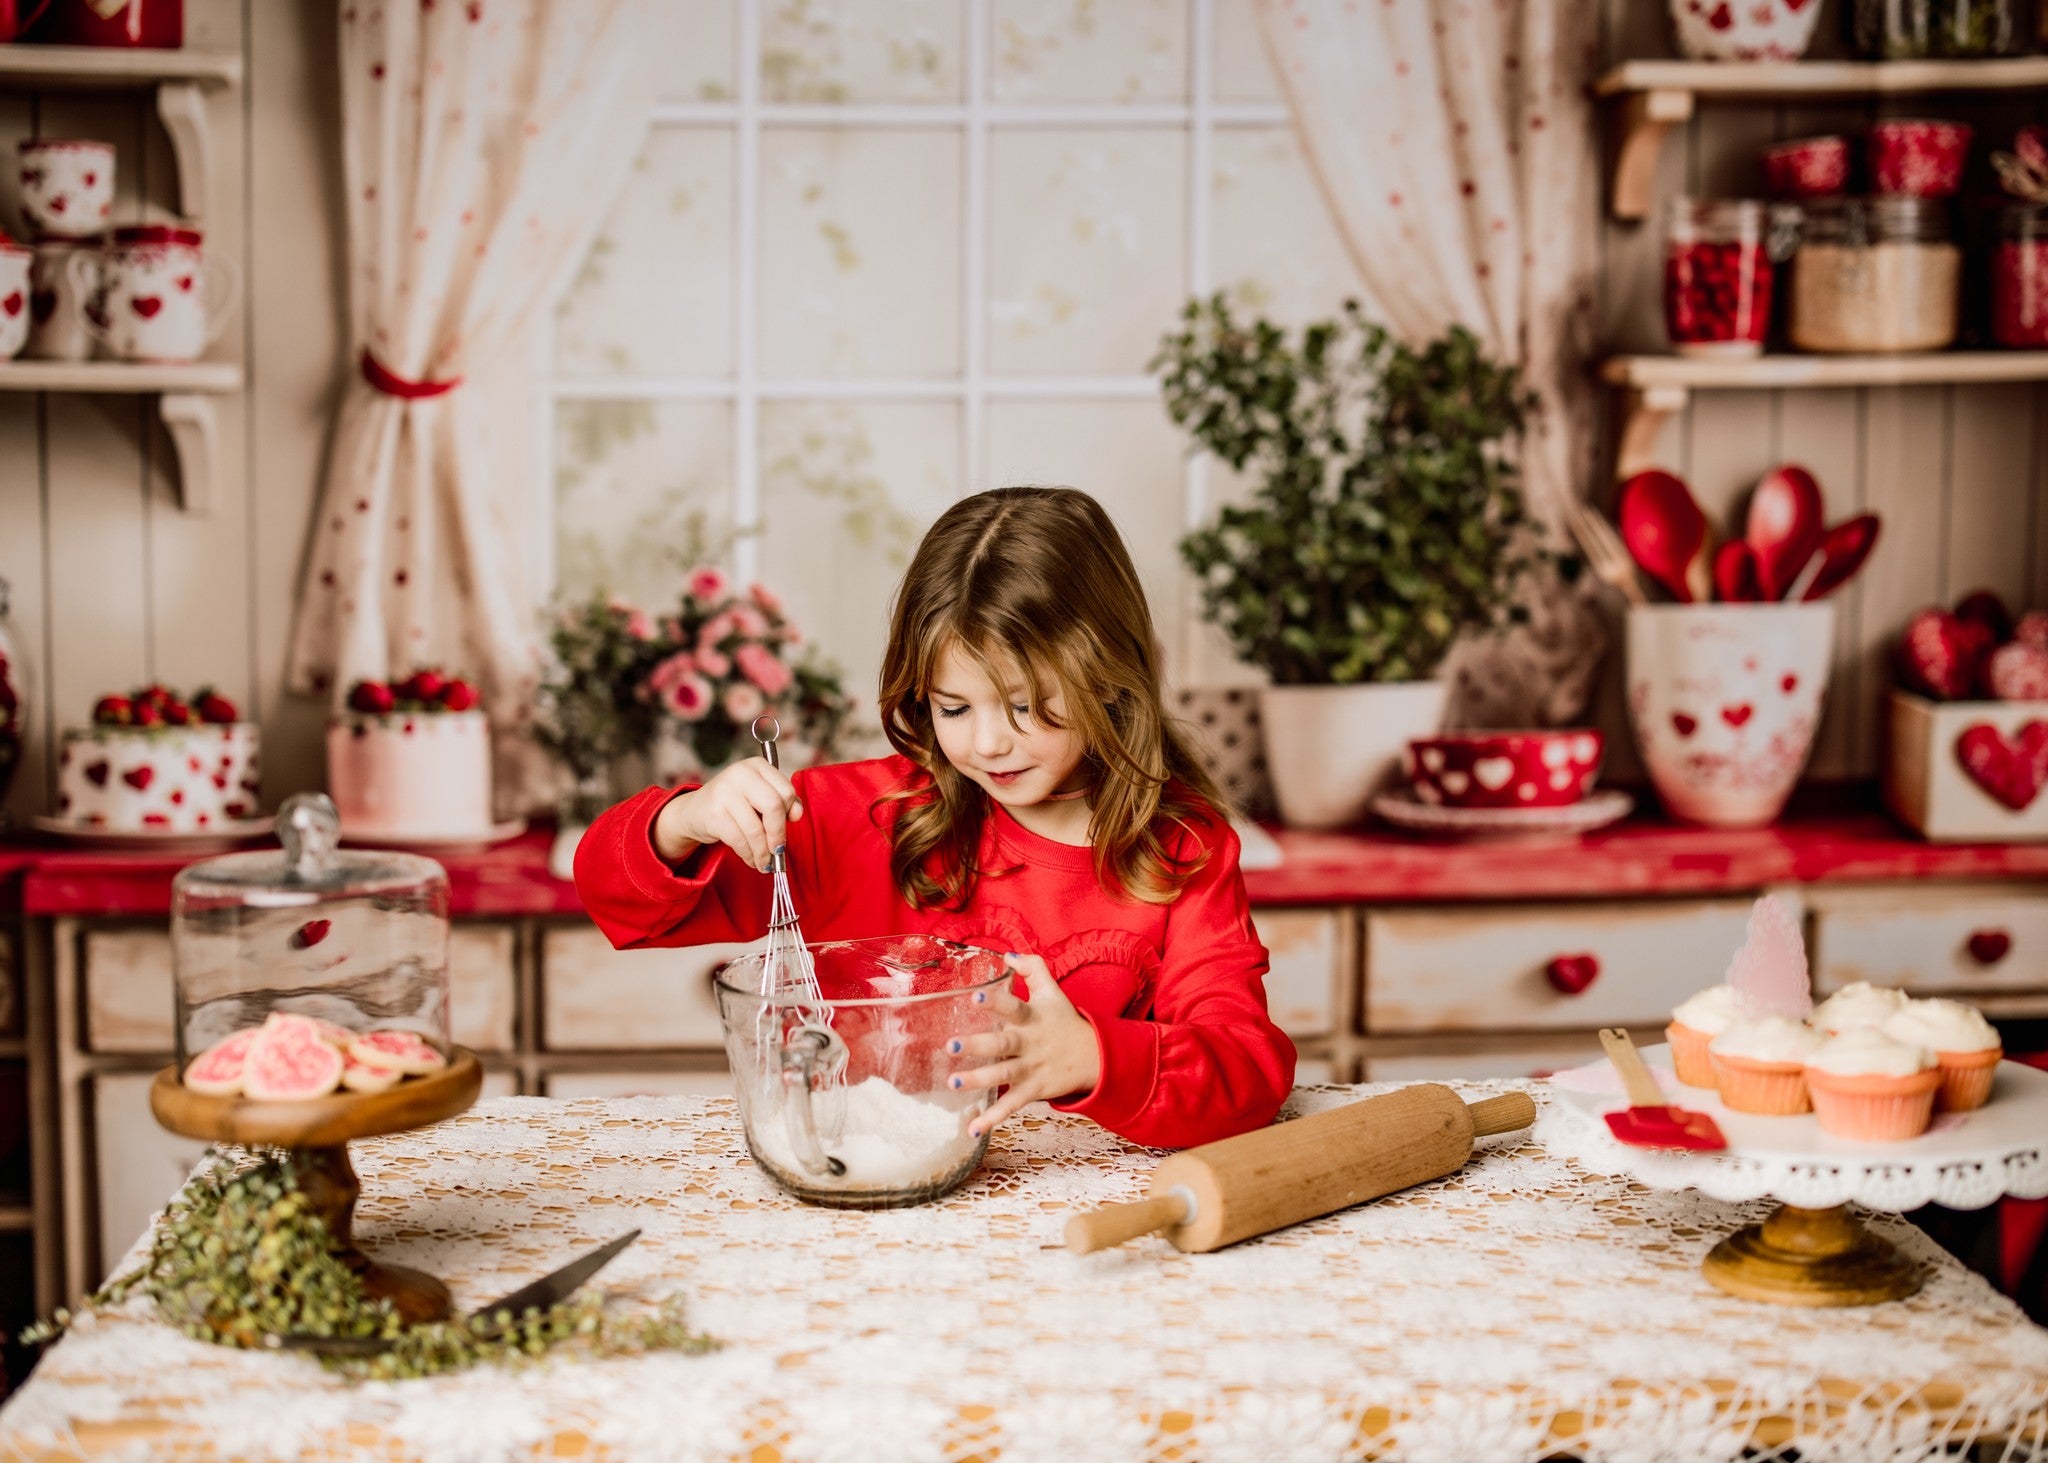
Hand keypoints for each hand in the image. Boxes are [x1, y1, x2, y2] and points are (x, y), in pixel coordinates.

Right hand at [651, 759, 802, 870]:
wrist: (694, 811)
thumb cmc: (735, 804)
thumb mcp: (758, 796)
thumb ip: (782, 801)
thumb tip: (797, 814)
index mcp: (756, 765)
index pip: (785, 790)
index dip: (791, 811)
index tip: (790, 824)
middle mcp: (740, 774)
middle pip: (773, 806)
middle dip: (778, 834)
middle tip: (778, 850)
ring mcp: (724, 793)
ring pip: (756, 830)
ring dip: (763, 852)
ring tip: (765, 863)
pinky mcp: (713, 814)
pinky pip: (739, 841)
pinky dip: (749, 855)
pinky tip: (752, 860)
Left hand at [948, 953, 1100, 1137]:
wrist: (1096, 1057)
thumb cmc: (1064, 1020)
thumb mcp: (1053, 992)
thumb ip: (1033, 968)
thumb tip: (1008, 955)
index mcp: (1032, 1017)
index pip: (1014, 1006)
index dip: (995, 1001)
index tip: (975, 996)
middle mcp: (1030, 1043)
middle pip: (1004, 1043)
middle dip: (978, 1045)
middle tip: (952, 1045)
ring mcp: (1032, 1069)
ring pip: (1004, 1075)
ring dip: (979, 1081)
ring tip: (953, 1083)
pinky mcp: (1033, 1090)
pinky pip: (1011, 1105)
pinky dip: (993, 1118)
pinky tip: (972, 1128)